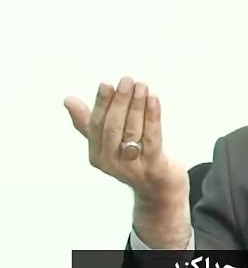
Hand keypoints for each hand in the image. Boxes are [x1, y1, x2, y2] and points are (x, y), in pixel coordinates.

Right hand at [64, 77, 190, 247]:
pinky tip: (153, 99)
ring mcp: (133, 166)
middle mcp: (111, 162)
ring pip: (133, 130)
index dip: (101, 104)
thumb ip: (89, 123)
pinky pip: (152, 136)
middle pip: (113, 127)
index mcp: (97, 155)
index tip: (106, 84)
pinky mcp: (154, 165)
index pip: (96, 125)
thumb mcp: (109, 143)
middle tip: (127, 80)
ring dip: (137, 105)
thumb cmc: (132, 158)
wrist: (160, 188)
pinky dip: (152, 116)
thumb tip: (68, 100)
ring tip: (141, 86)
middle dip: (120, 101)